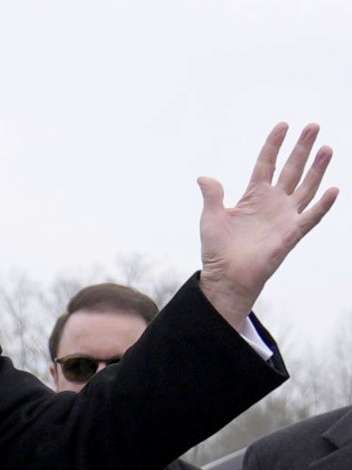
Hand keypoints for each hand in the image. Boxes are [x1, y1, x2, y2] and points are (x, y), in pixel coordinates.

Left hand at [198, 122, 338, 327]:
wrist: (227, 276)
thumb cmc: (218, 249)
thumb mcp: (211, 217)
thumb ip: (212, 195)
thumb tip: (204, 177)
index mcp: (253, 196)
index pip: (267, 164)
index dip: (274, 145)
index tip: (283, 125)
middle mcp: (273, 203)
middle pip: (292, 169)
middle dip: (302, 148)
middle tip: (313, 126)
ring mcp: (284, 217)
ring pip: (306, 187)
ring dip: (317, 169)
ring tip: (326, 148)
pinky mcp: (291, 234)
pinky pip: (311, 217)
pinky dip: (322, 205)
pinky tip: (333, 189)